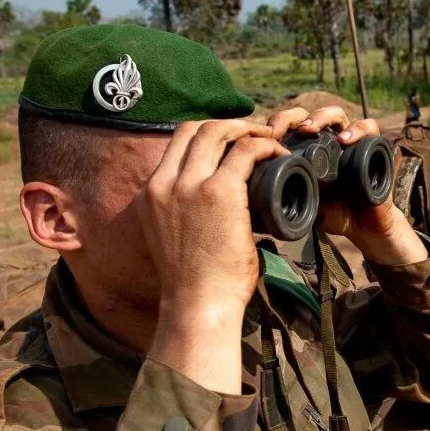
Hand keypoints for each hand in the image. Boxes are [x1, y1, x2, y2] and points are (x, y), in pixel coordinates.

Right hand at [137, 119, 287, 392]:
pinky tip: (278, 153)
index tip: (232, 142)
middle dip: (228, 125)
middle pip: (194, 128)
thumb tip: (215, 209)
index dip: (207, 134)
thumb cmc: (195, 284)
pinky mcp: (219, 192)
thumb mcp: (172, 239)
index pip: (176, 143)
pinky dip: (264, 146)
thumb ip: (183, 216)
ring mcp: (189, 186)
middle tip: (255, 134)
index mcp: (151, 194)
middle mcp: (164, 184)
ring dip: (247, 129)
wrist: (197, 305)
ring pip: (217, 132)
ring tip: (269, 139)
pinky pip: (245, 152)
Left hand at [267, 106, 427, 264]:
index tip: (267, 137)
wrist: (364, 227)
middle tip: (281, 131)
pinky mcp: (373, 147)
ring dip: (321, 117)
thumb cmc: (334, 213)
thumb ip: (288, 193)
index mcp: (309, 149)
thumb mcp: (304, 203)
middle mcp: (329, 140)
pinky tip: (344, 140)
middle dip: (293, 117)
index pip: (291, 125)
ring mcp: (351, 141)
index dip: (277, 125)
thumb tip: (263, 190)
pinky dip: (356, 129)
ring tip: (309, 129)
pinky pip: (369, 127)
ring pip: (336, 114)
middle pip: (309, 114)